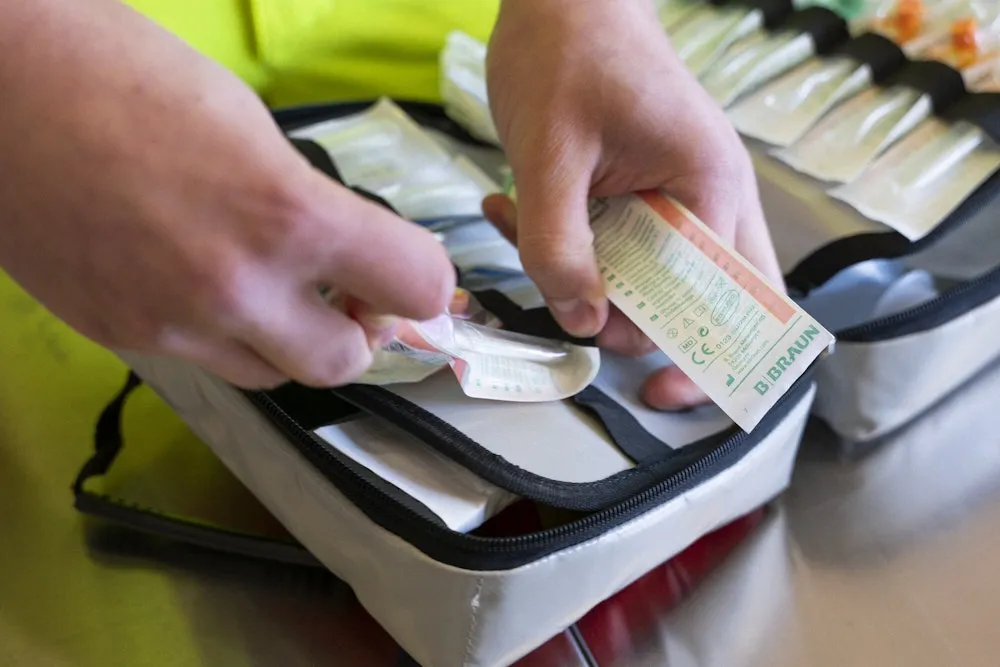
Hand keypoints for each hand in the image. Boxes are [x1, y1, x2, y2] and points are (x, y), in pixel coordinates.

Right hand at [0, 0, 453, 388]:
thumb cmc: (124, 72)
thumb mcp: (250, 126)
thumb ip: (309, 204)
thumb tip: (345, 252)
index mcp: (286, 214)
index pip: (417, 287)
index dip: (424, 279)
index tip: (403, 267)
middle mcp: (235, 287)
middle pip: (346, 364)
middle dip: (357, 330)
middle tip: (342, 292)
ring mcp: (171, 323)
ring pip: (271, 375)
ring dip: (288, 341)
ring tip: (268, 288)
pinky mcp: (117, 334)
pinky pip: (202, 360)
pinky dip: (220, 334)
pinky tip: (196, 280)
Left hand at [483, 0, 783, 410]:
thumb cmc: (566, 49)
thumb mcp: (548, 153)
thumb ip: (559, 245)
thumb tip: (580, 320)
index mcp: (710, 189)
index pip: (730, 305)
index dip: (700, 359)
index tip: (654, 392)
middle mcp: (711, 199)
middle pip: (711, 304)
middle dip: (642, 327)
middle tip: (575, 311)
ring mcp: (680, 195)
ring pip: (658, 281)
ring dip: (592, 284)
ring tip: (527, 243)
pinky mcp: (643, 191)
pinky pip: (619, 247)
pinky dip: (572, 250)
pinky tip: (512, 213)